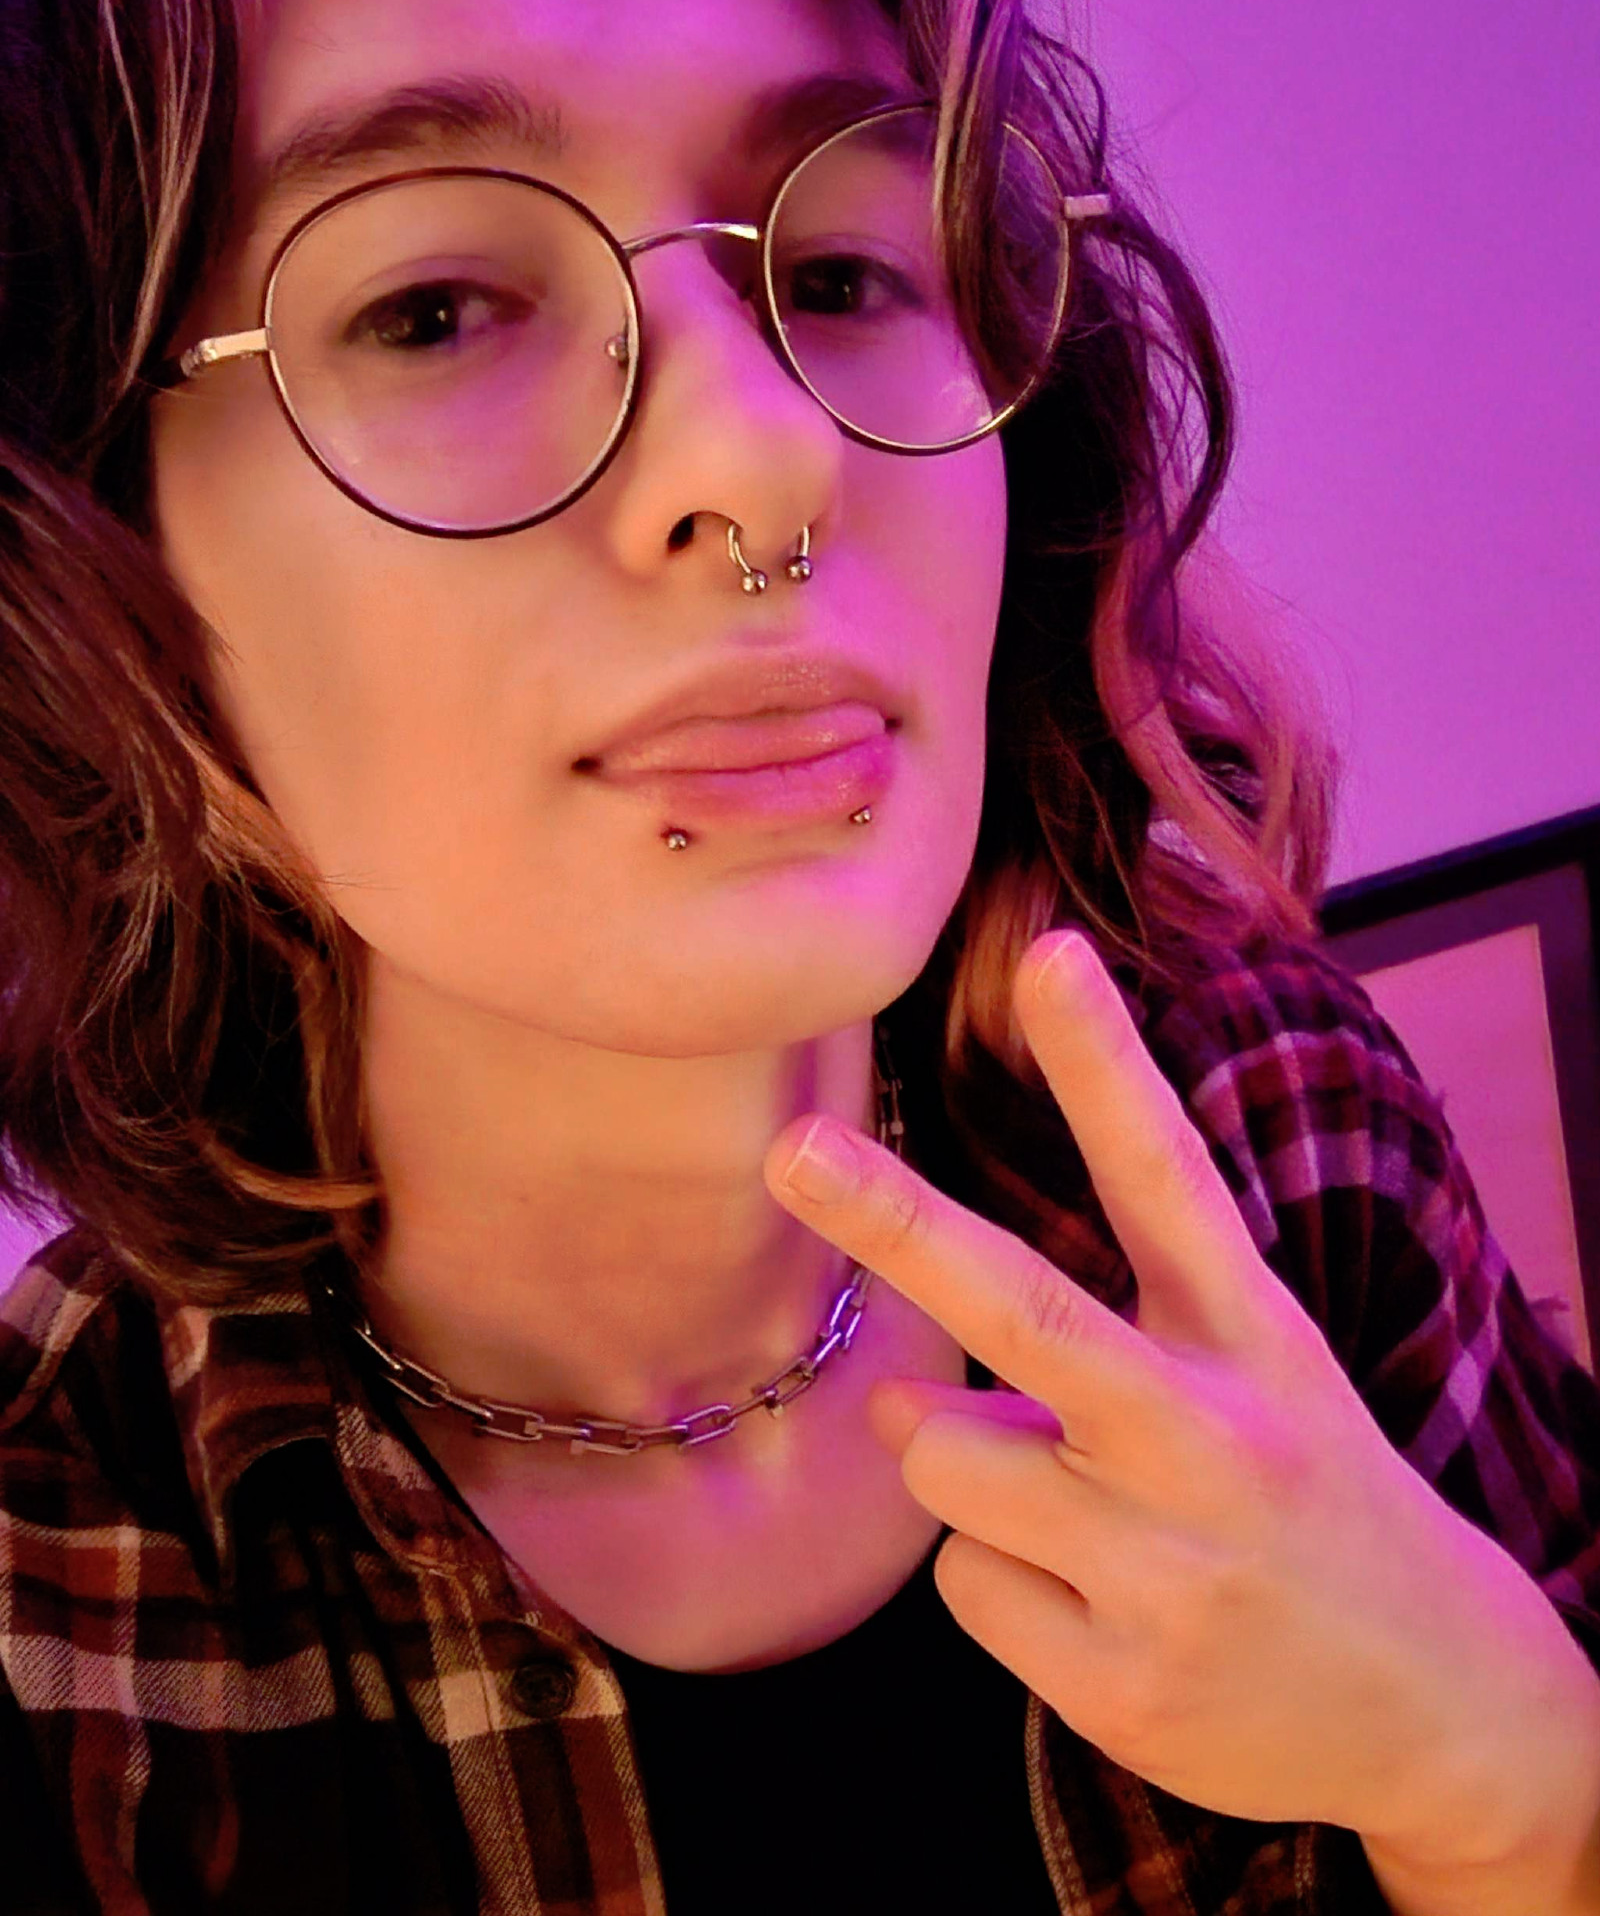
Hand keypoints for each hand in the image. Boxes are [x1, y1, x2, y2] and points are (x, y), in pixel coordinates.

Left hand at [762, 928, 1559, 1855]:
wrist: (1441, 1707)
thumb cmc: (1300, 1505)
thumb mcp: (1239, 1393)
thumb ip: (1076, 1359)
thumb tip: (898, 1400)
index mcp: (1254, 1344)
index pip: (1171, 1180)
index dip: (1104, 1066)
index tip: (1049, 954)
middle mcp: (1215, 1442)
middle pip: (1029, 1313)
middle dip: (898, 1223)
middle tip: (794, 1150)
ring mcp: (1169, 1569)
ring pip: (945, 1461)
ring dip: (966, 1466)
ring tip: (1081, 1516)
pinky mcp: (1123, 1685)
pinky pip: (963, 1586)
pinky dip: (1001, 1582)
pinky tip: (1099, 1610)